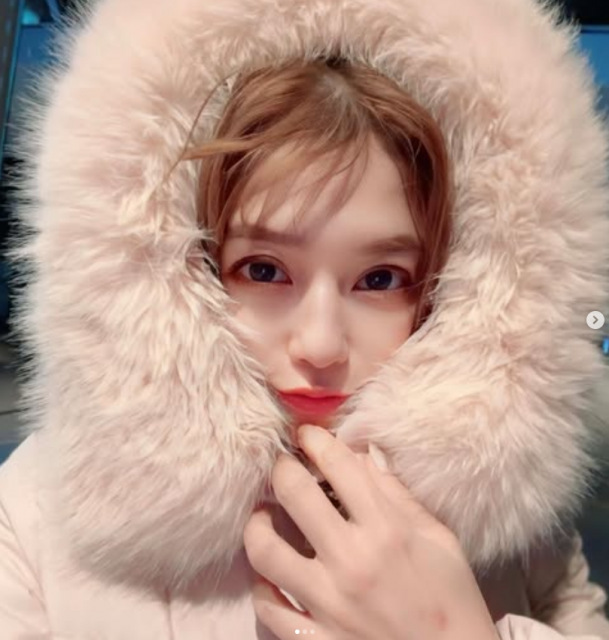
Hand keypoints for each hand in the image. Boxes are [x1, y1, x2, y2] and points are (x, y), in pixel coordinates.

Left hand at [243, 424, 498, 639]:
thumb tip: (363, 456)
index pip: (340, 467)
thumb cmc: (452, 599)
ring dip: (258, 524)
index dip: (317, 440)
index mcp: (387, 531)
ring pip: (264, 549)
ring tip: (264, 516)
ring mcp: (327, 604)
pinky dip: (262, 586)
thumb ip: (398, 495)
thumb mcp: (439, 539)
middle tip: (283, 465)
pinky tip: (269, 572)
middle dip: (282, 468)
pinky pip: (268, 608)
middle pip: (294, 494)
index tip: (306, 433)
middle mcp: (351, 562)